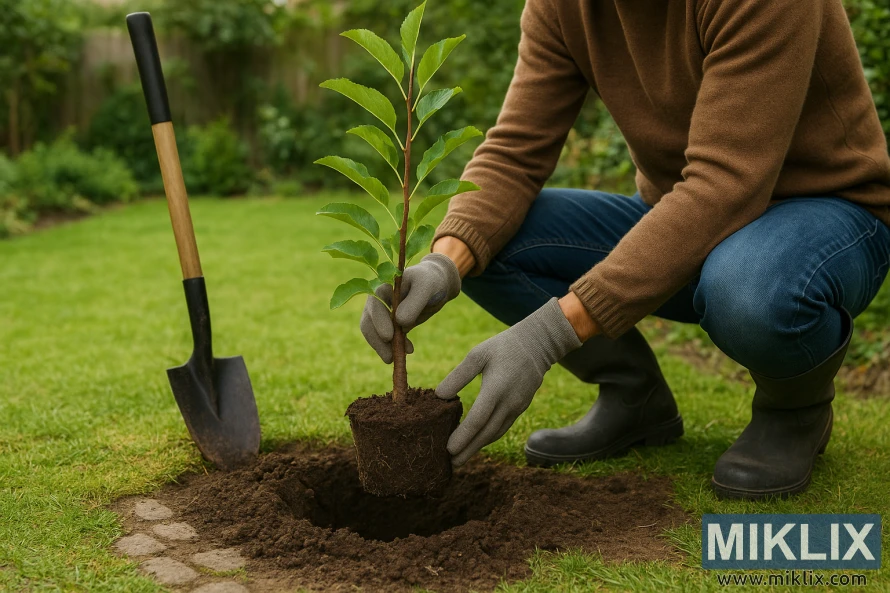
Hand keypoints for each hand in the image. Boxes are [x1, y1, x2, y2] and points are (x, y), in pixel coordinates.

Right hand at [360, 253, 460, 362]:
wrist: (436, 285)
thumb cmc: (430, 281)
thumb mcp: (425, 287)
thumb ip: (414, 302)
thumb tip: (399, 322)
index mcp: (382, 287)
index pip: (375, 305)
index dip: (379, 321)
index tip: (389, 336)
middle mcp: (377, 301)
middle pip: (369, 322)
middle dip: (377, 340)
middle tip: (389, 357)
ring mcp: (382, 313)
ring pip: (374, 333)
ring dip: (383, 347)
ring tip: (396, 358)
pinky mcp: (390, 324)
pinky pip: (386, 339)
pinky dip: (394, 346)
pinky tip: (408, 350)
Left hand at [436, 298, 581, 465]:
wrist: (537, 345)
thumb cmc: (502, 347)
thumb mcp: (478, 354)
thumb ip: (459, 376)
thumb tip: (439, 395)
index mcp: (496, 389)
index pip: (478, 419)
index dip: (463, 436)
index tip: (448, 449)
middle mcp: (508, 403)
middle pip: (486, 433)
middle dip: (468, 450)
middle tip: (450, 464)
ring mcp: (517, 407)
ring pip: (495, 433)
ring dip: (478, 447)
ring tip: (460, 458)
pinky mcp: (520, 408)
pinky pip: (503, 428)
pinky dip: (488, 438)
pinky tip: (477, 443)